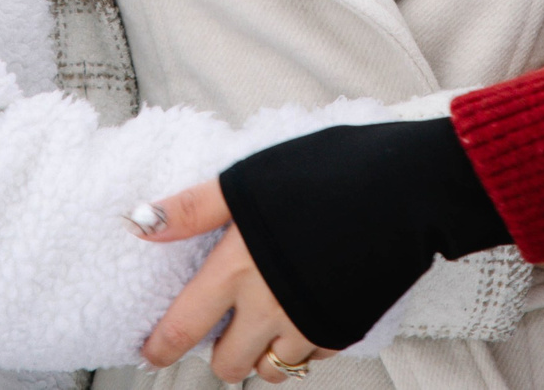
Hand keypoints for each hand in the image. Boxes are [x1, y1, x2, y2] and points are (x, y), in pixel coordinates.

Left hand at [135, 180, 327, 383]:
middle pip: (227, 364)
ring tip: (263, 324)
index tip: (152, 353)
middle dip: (219, 353)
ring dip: (262, 355)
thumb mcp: (248, 180)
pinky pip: (313, 358)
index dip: (161, 348)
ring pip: (272, 369)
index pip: (183, 328)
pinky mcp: (344, 329)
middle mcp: (269, 308)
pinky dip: (303, 345)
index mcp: (237, 270)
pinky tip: (304, 312)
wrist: (404, 189)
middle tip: (222, 328)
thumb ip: (193, 208)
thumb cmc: (328, 174)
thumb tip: (139, 224)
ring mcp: (308, 324)